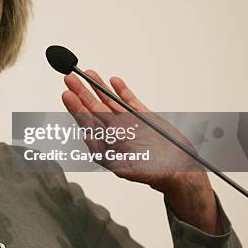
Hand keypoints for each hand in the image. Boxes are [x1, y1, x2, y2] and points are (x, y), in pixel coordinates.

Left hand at [61, 70, 200, 191]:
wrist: (179, 171)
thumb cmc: (152, 173)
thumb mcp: (125, 166)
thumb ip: (106, 152)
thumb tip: (89, 137)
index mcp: (107, 143)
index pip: (87, 122)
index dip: (76, 108)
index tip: (67, 95)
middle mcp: (116, 132)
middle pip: (94, 108)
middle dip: (81, 92)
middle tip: (69, 79)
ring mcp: (129, 123)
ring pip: (110, 101)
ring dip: (99, 87)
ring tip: (88, 74)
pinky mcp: (144, 117)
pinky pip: (130, 101)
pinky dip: (122, 91)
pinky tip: (113, 81)